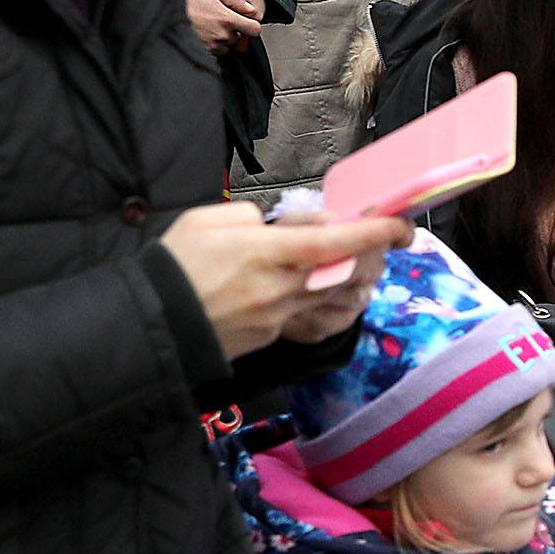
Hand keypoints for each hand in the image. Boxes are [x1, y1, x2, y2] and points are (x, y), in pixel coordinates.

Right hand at [159, 201, 408, 361]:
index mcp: (266, 253)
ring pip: (329, 295)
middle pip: (344, 273)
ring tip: (342, 260)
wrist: (153, 325)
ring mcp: (278, 317)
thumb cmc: (174, 267)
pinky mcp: (272, 336)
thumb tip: (271, 226)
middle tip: (379, 241)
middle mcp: (281, 289)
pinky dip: (312, 297)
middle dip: (369, 257)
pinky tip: (299, 285)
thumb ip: (248, 218)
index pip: (334, 244)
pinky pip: (306, 314)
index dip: (373, 235)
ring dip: (344, 277)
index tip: (401, 226)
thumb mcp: (205, 221)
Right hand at [185, 0, 263, 52]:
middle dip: (234, 29)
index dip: (251, 24)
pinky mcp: (205, 51)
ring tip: (210, 25)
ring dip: (224, 37)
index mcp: (227, 19)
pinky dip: (214, 43)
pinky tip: (205, 32)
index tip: (246, 20)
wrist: (167, 12)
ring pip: (228, 45)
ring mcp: (213, 45)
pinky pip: (217, 50)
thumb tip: (251, 9)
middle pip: (240, 37)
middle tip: (220, 19)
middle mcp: (222, 35)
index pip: (254, 29)